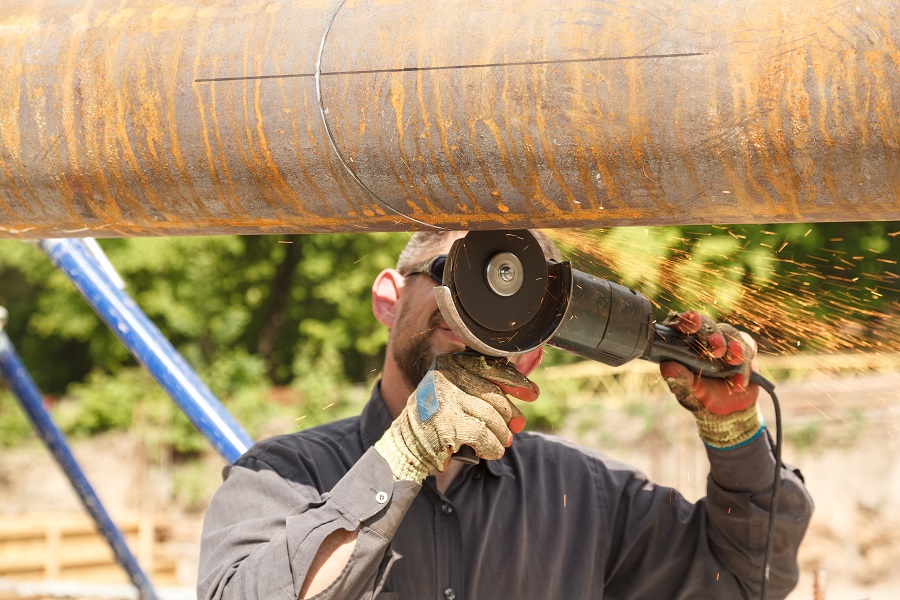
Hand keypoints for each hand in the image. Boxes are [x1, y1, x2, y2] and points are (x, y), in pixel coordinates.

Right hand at [374, 353, 537, 482]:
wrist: (405, 446)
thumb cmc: (436, 421)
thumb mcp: (456, 395)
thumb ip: (484, 390)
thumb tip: (527, 399)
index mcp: (449, 363)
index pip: (491, 366)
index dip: (516, 381)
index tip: (532, 393)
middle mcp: (446, 376)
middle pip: (494, 395)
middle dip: (510, 415)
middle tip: (516, 427)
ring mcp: (446, 399)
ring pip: (492, 417)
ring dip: (500, 435)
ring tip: (499, 443)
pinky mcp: (447, 423)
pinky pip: (485, 436)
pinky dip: (492, 447)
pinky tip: (489, 451)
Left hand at [660, 311, 763, 448]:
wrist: (727, 411)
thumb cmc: (700, 397)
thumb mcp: (687, 392)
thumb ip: (678, 379)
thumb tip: (667, 367)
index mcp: (685, 344)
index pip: (682, 325)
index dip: (686, 320)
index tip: (691, 321)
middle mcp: (704, 339)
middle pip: (708, 324)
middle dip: (713, 332)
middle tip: (715, 344)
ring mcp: (726, 342)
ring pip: (731, 333)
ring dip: (733, 346)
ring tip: (733, 360)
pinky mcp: (744, 350)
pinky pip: (748, 347)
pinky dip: (745, 365)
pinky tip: (739, 382)